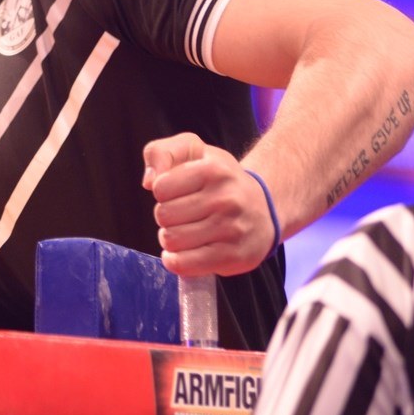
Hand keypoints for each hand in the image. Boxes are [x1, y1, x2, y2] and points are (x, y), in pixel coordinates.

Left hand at [142, 132, 274, 276]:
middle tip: (183, 215)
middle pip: (164, 216)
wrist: (265, 207)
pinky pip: (186, 264)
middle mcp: (226, 198)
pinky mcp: (234, 256)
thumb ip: (161, 152)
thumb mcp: (192, 149)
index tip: (177, 192)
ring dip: (170, 239)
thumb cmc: (220, 178)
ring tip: (185, 232)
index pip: (160, 188)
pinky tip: (179, 254)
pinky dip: (175, 261)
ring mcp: (232, 229)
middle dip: (166, 217)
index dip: (162, 192)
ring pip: (172, 240)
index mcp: (214, 169)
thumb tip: (148, 181)